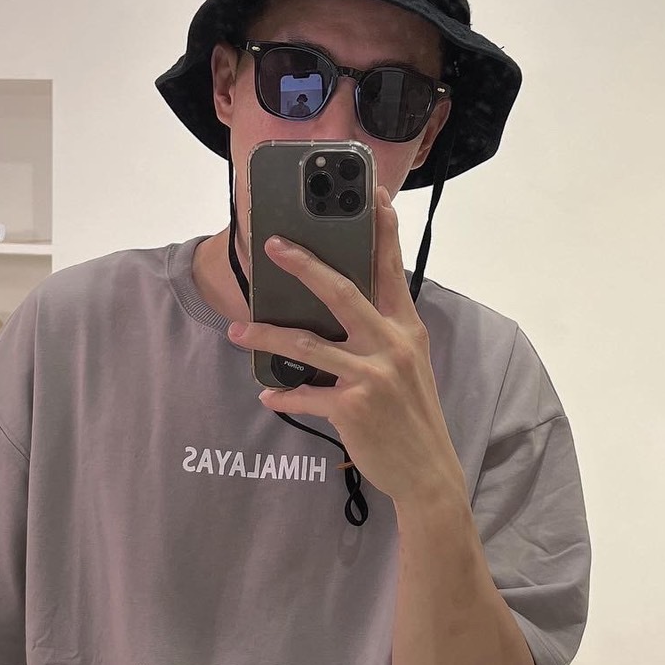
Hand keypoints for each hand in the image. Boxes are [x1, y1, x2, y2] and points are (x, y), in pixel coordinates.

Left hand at [226, 186, 465, 506]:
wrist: (427, 471)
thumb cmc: (412, 414)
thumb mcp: (409, 363)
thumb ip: (382, 331)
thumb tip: (339, 307)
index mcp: (407, 327)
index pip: (391, 267)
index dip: (381, 228)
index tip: (370, 194)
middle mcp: (392, 344)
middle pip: (342, 291)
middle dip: (305, 264)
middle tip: (273, 245)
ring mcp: (372, 375)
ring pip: (308, 343)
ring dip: (266, 335)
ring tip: (237, 331)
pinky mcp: (353, 406)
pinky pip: (306, 393)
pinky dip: (283, 394)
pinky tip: (268, 394)